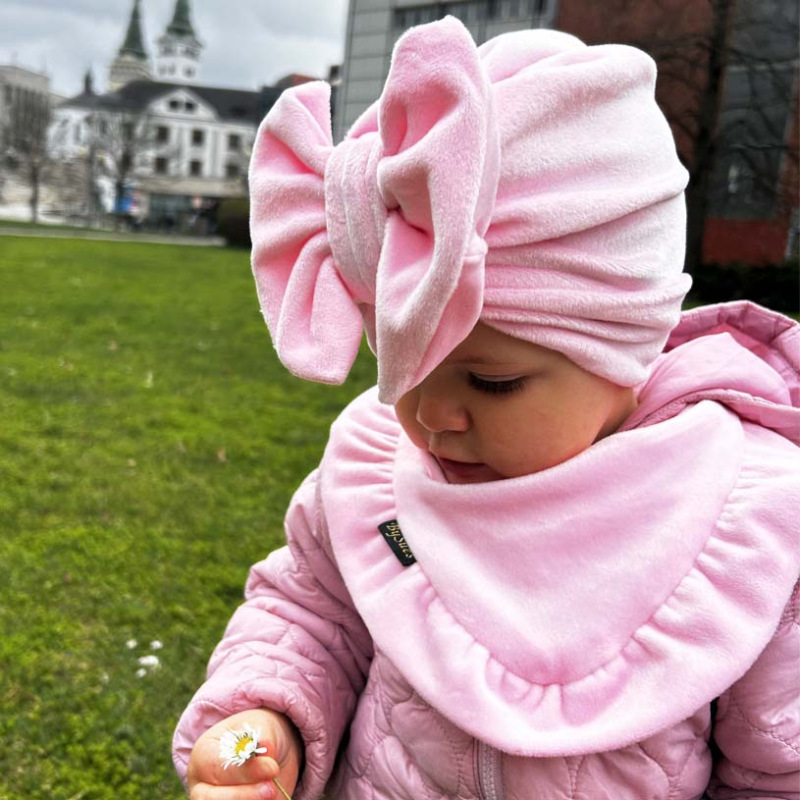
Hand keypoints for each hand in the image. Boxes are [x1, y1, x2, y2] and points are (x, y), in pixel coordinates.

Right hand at [187, 708, 302, 799]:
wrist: (271, 755)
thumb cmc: (261, 736)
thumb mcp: (263, 727)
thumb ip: (262, 738)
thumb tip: (267, 749)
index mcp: (203, 755)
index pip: (216, 766)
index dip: (243, 771)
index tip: (271, 768)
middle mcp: (202, 785)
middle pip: (212, 799)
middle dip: (244, 795)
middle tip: (271, 788)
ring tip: (273, 792)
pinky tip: (274, 799)